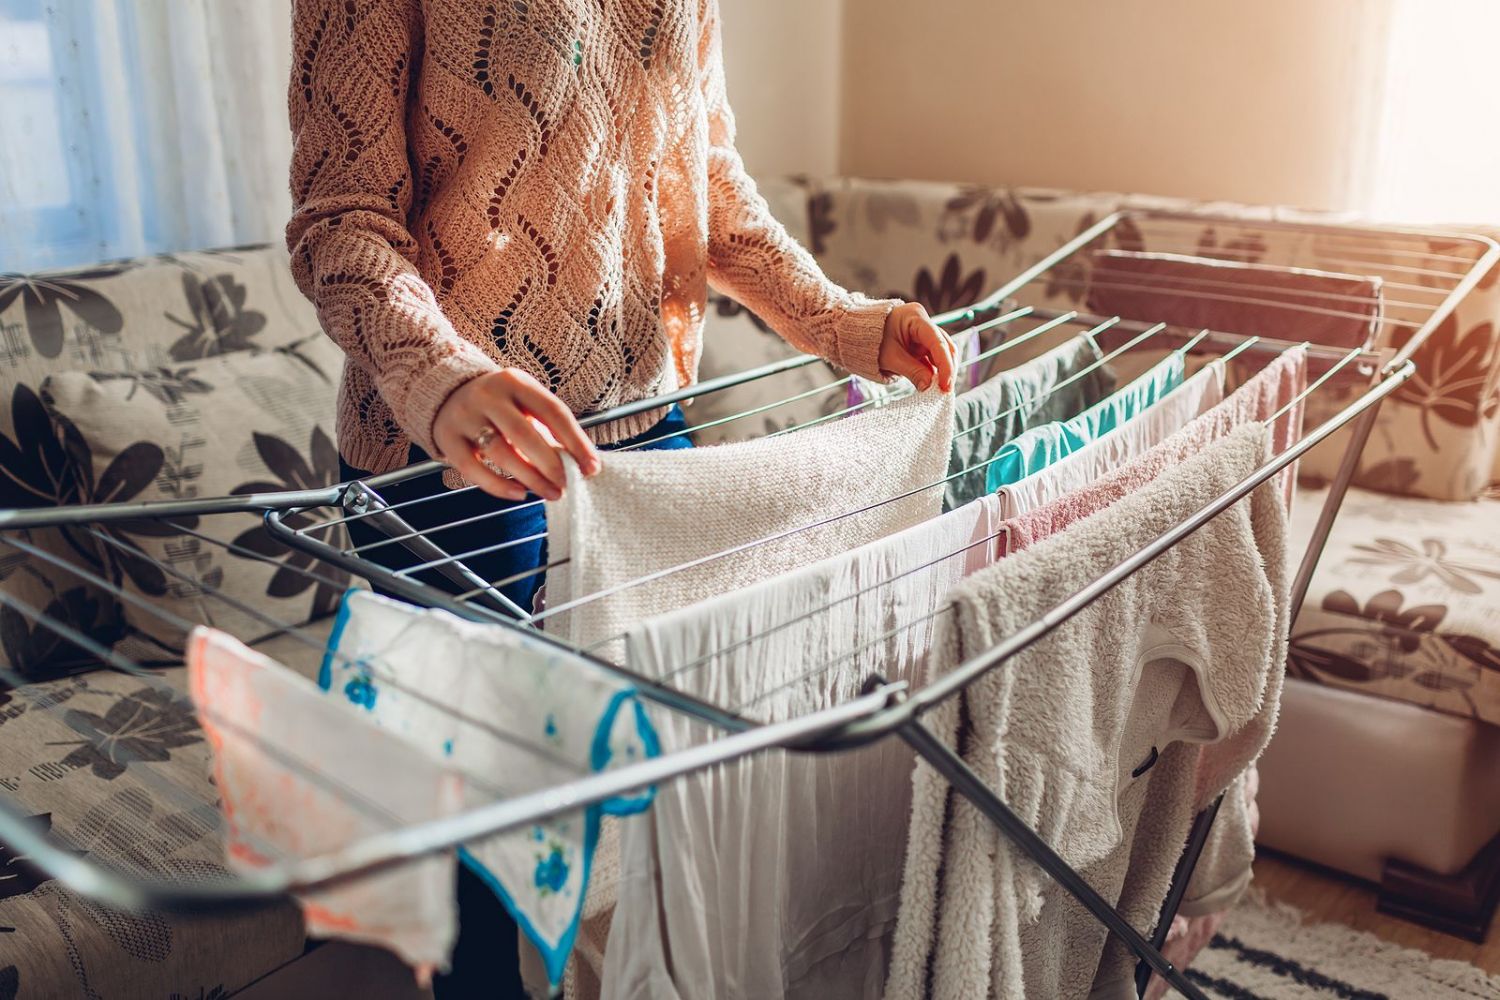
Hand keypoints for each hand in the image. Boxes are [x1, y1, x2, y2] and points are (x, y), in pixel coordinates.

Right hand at [433, 369, 600, 500]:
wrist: (446, 391)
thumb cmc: (500, 404)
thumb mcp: (524, 403)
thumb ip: (547, 429)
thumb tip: (578, 465)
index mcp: (516, 382)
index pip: (553, 411)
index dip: (575, 441)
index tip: (592, 466)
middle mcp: (488, 396)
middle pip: (524, 434)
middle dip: (551, 464)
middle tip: (568, 485)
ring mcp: (465, 417)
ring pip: (501, 453)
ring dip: (530, 478)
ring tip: (551, 493)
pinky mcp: (447, 439)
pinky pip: (473, 469)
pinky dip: (498, 486)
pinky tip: (519, 494)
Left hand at [878, 302, 956, 392]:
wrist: (857, 336)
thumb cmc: (870, 342)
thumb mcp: (890, 358)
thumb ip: (912, 371)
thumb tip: (929, 386)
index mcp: (915, 317)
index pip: (937, 342)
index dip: (945, 365)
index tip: (946, 385)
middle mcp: (924, 322)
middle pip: (944, 346)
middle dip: (947, 369)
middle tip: (945, 391)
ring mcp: (924, 333)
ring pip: (942, 353)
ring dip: (942, 371)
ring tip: (940, 390)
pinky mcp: (921, 344)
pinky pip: (933, 358)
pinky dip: (935, 371)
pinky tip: (935, 384)